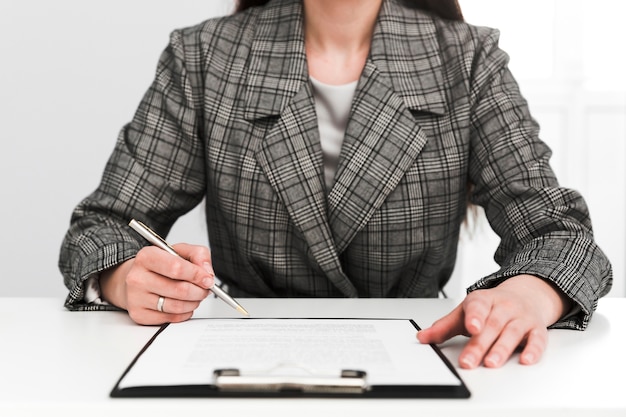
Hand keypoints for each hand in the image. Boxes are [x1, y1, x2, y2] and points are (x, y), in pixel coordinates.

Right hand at [100, 244, 214, 324]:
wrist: (137, 279)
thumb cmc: (159, 265)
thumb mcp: (179, 250)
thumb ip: (198, 255)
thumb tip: (207, 272)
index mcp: (147, 257)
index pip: (177, 268)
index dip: (197, 275)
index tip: (208, 279)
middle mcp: (137, 277)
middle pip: (180, 289)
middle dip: (199, 291)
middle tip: (205, 289)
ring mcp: (136, 298)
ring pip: (177, 306)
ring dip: (194, 302)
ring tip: (195, 296)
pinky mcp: (139, 314)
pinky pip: (171, 318)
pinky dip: (184, 313)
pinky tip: (184, 304)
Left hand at [417, 274, 572, 368]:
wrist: (524, 295)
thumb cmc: (489, 308)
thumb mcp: (464, 312)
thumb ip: (444, 326)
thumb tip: (422, 337)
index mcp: (483, 300)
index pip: (477, 306)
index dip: (474, 316)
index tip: (471, 327)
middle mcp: (504, 307)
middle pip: (492, 326)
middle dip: (480, 345)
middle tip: (468, 361)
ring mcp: (521, 317)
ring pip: (512, 332)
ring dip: (502, 349)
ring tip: (491, 363)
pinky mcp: (536, 328)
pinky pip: (537, 339)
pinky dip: (533, 350)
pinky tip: (525, 360)